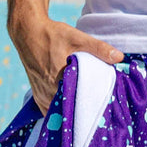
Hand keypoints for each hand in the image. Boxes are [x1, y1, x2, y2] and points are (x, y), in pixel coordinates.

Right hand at [8, 13, 123, 113]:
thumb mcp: (77, 37)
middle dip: (83, 112)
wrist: (27, 32)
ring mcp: (41, 95)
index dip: (92, 107)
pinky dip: (60, 113)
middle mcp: (47, 91)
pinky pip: (50, 111)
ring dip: (71, 114)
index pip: (78, 102)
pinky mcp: (37, 96)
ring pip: (59, 113)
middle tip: (99, 114)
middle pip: (69, 110)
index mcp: (57, 79)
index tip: (104, 109)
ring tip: (87, 114)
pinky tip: (71, 112)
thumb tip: (119, 57)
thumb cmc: (52, 34)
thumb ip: (98, 48)